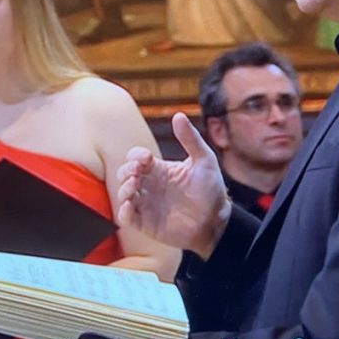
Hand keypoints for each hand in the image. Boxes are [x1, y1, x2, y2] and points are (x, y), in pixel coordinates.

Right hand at [116, 112, 229, 260]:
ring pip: (122, 193)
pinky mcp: (145, 223)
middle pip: (124, 173)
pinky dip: (123, 210)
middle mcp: (149, 185)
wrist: (216, 222)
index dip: (136, 156)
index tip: (147, 159)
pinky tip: (130, 205)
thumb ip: (191, 139)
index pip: (136, 157)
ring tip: (134, 186)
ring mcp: (146, 204)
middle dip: (126, 170)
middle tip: (136, 171)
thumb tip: (178, 115)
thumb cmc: (211, 191)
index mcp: (159, 169)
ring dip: (124, 188)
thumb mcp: (204, 160)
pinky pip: (125, 217)